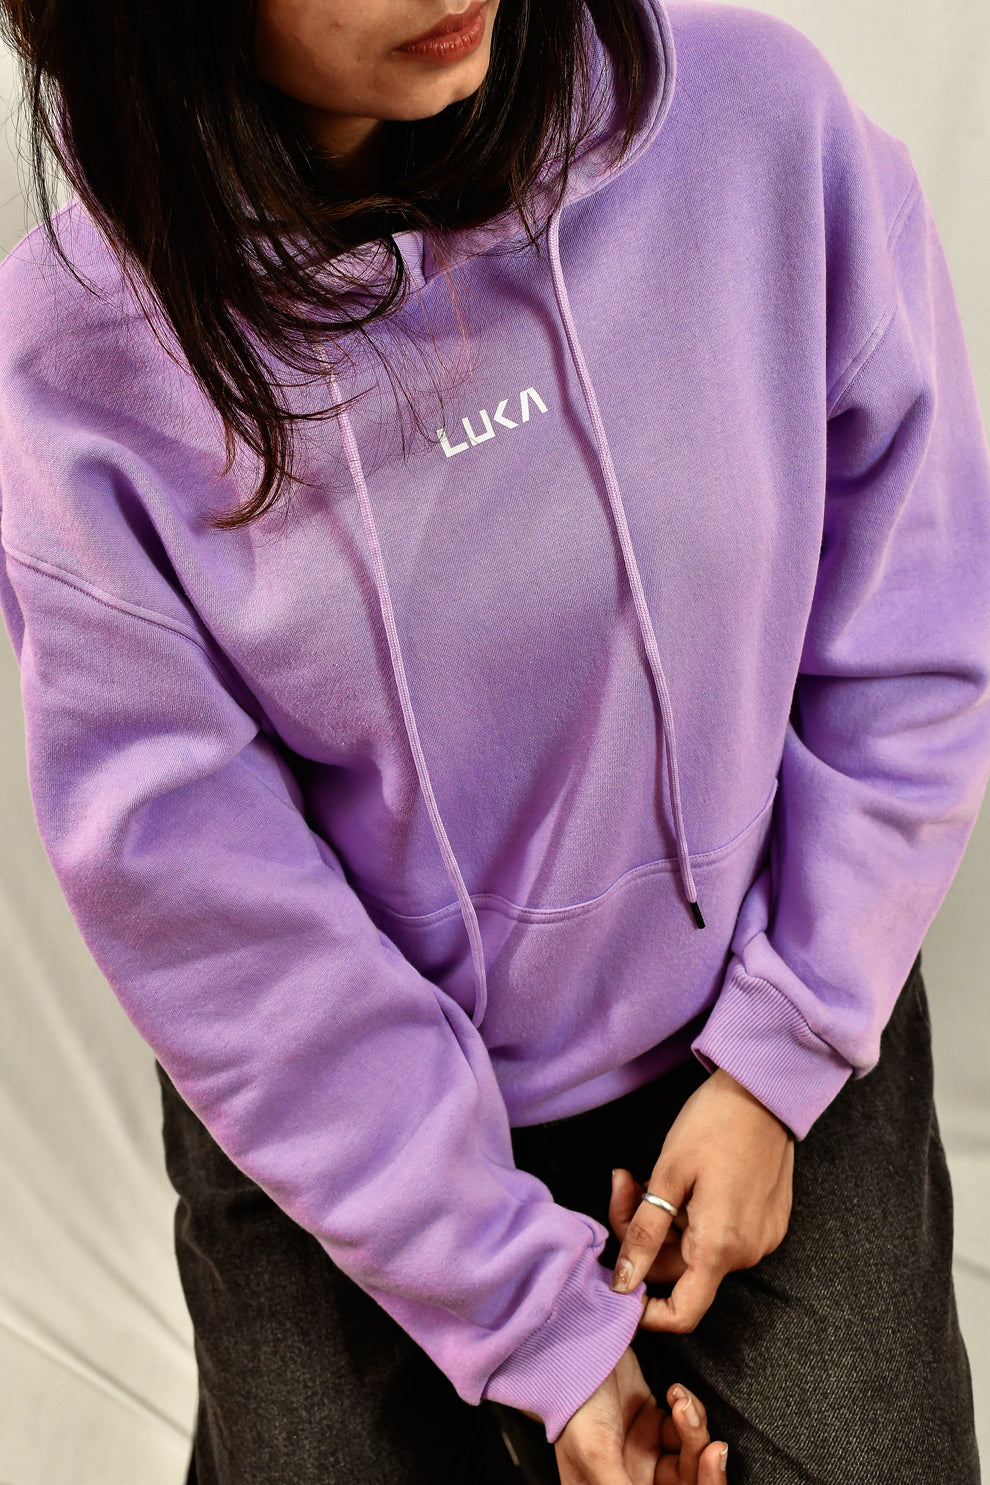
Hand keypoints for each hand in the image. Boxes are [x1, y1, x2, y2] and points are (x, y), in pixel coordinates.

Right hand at [553, 1347, 727, 1483]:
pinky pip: (688, 1429)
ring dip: (694, 1431)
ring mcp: (645, 1453)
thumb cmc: (575, 1406)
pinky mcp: (656, 1424)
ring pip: (691, 1458)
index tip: (706, 1468)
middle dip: (705, 1471)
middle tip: (714, 1449)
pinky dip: (689, 1411)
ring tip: (680, 1403)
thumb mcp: (598, 1457)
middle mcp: (632, 1478)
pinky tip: (675, 1393)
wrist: (575, 1348)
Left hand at [609, 1068, 793, 1332]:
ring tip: (649, 1175)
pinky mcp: (767, 1222)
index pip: (683, 1313)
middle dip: (644, 1238)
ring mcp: (761, 1239)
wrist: (764, 1091)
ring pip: (696, 1251)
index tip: (619, 1282)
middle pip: (681, 1272)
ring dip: (666, 1223)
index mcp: (720, 1247)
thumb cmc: (713, 1124)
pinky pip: (718, 1236)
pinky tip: (684, 1181)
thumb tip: (623, 1283)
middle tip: (624, 1183)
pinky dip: (692, 1217)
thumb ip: (644, 1232)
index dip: (647, 1312)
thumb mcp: (667, 1174)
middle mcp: (746, 1253)